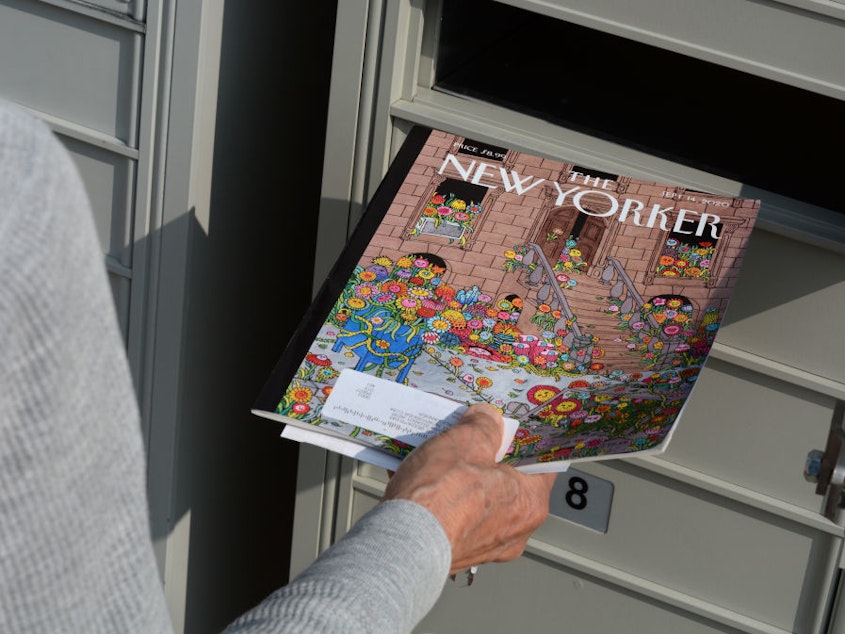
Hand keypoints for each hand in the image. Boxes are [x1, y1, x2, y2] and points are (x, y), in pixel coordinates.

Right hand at [382, 403, 556, 573]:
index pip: (540, 462)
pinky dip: (445, 500)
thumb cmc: (440, 498)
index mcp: (531, 502)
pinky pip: (458, 517)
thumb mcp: (466, 441)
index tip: (508, 427)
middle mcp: (517, 530)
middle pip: (508, 480)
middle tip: (468, 438)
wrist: (402, 544)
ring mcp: (488, 545)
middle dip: (485, 456)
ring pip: (480, 500)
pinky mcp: (460, 552)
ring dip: (462, 478)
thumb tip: (486, 419)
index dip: (523, 440)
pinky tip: (423, 482)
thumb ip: (484, 425)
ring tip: (437, 458)